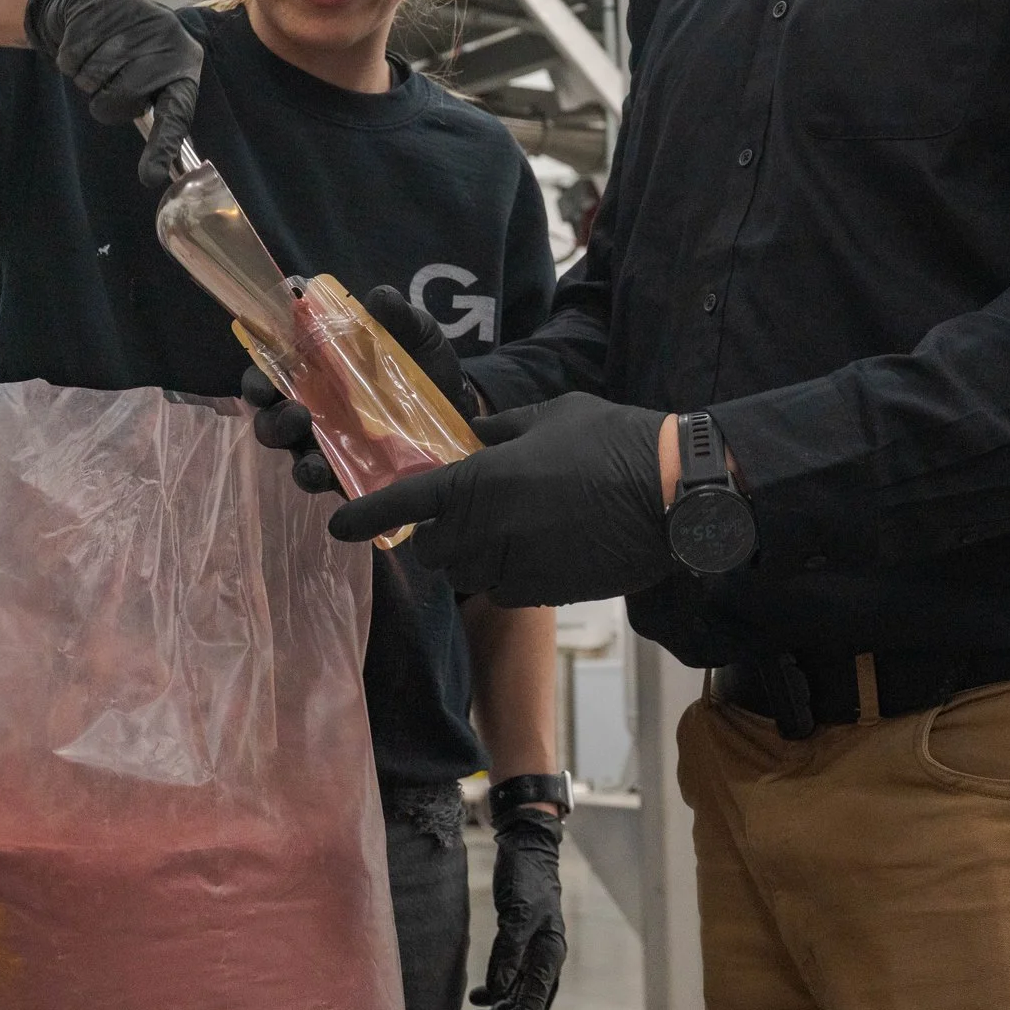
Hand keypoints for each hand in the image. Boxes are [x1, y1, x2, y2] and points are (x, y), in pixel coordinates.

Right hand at [24, 0, 201, 185]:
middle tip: (107, 86)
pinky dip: (69, 60)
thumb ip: (154, 109)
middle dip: (107, 101)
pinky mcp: (99, 6)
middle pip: (124, 96)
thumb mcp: (149, 75)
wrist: (88, 5)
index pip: (177, 112)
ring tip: (96, 59)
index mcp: (185, 62)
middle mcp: (167, 38)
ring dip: (86, 79)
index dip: (163, 145)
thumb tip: (159, 171)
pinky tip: (81, 44)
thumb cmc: (124, 53)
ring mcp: (134, 19)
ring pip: (94, 78)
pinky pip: (72, 59)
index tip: (150, 177)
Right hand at [243, 284, 479, 493]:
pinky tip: (326, 477)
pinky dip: (319, 480)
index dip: (257, 377)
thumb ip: (399, 316)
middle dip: (271, 419)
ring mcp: (330, 443)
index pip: (273, 371)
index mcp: (320, 368)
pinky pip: (325, 481)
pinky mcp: (351, 473)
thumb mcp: (417, 333)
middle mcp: (315, 406)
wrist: (464, 407)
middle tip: (295, 414)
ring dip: (294, 457)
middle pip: (271, 416)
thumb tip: (380, 297)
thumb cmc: (426, 363)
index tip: (261, 380)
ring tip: (310, 458)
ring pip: (292, 453)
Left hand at [328, 393, 672, 605]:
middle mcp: (487, 530)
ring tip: (504, 528)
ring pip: (466, 573)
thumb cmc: (613, 441)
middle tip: (452, 516)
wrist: (672, 495)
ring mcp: (515, 567)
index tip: (336, 525)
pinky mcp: (544, 594)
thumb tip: (469, 437)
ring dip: (470, 555)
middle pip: (430, 550)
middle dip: (432, 537)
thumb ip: (500, 430)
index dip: (364, 515)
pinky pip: (503, 587)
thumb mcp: (550, 415)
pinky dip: (506, 571)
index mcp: (481, 480)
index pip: (404, 504)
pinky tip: (538, 546)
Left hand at [464, 810, 565, 1009]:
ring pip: (517, 999)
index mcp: (550, 956)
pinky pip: (511, 981)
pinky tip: (477, 998)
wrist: (528, 847)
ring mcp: (535, 955)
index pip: (531, 1008)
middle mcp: (546, 961)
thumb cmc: (526, 876)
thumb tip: (498, 992)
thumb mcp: (517, 911)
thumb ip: (508, 952)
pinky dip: (494, 994)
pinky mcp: (522, 946)